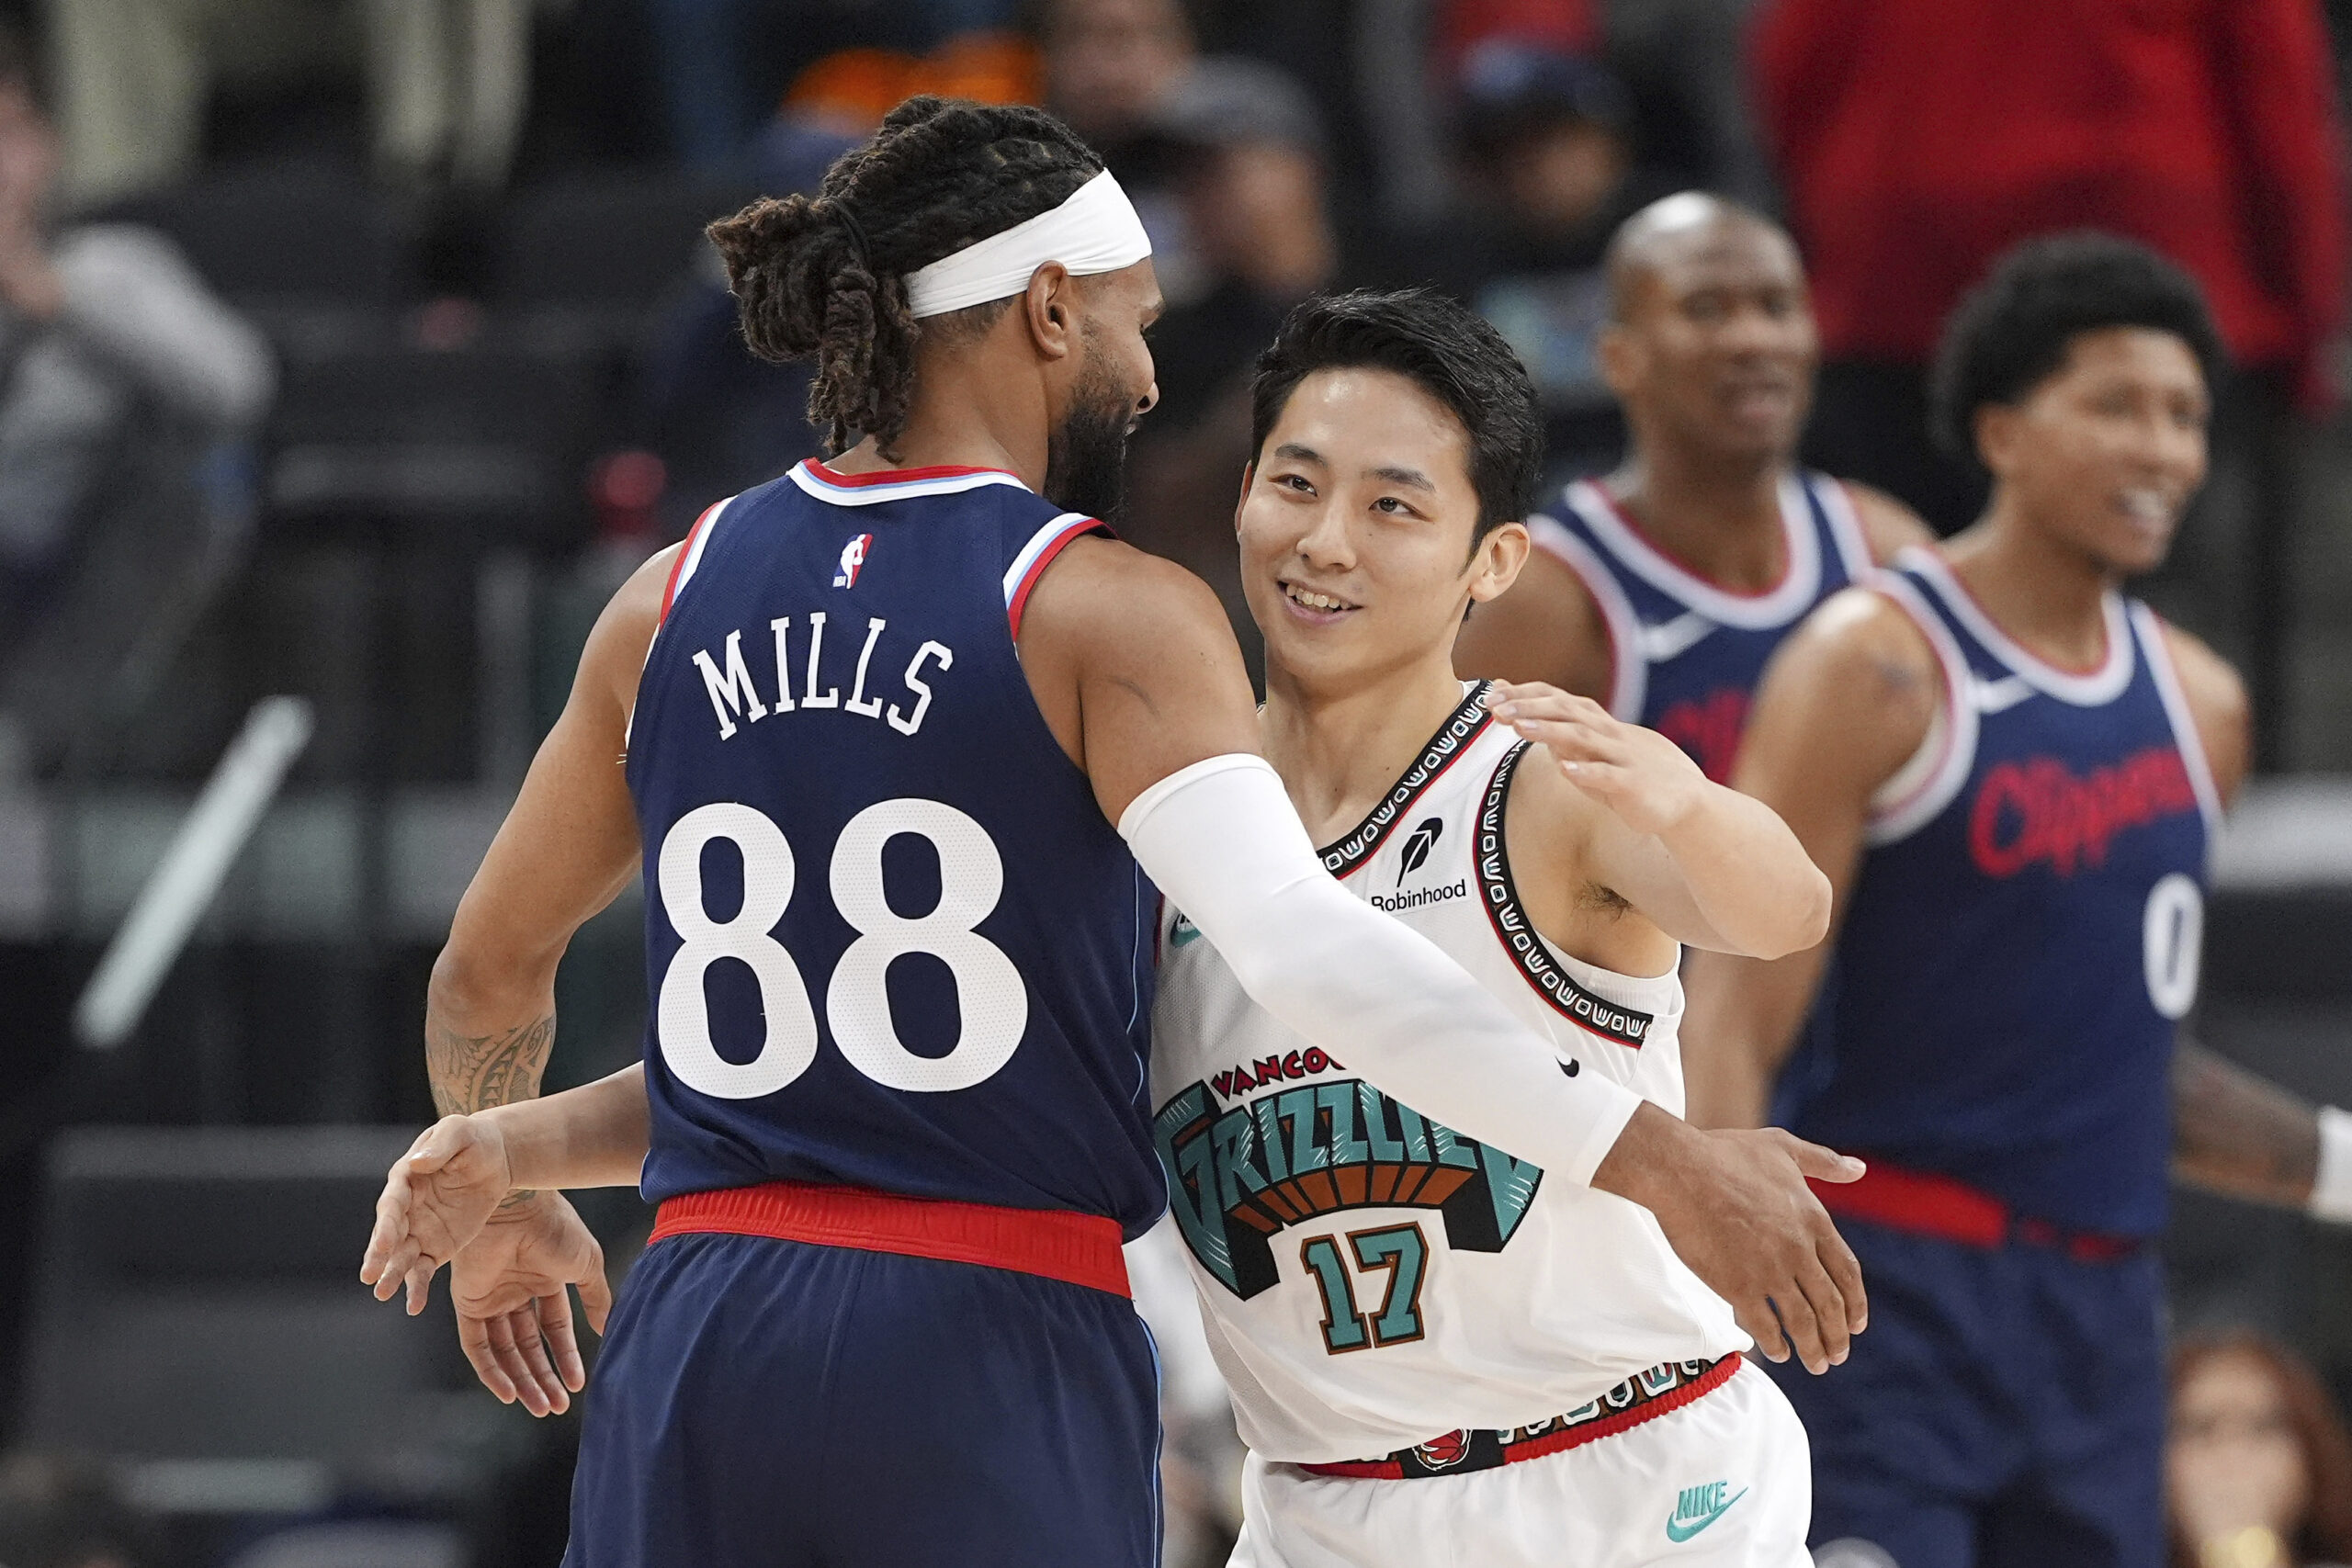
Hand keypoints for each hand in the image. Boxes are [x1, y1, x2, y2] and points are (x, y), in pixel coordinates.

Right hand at [362, 1113, 514, 1311]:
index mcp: (405, 1179)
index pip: (392, 1205)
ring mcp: (418, 1230)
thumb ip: (440, 1146)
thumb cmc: (473, 1140)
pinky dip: (417, 1287)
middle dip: (378, 1255)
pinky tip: (413, 1306)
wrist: (495, 1159)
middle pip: (388, 1235)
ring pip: (401, 1257)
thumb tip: (417, 1162)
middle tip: (369, 1276)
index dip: (387, 1224)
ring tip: (382, 1294)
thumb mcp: (460, 1132)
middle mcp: (405, 1208)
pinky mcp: (435, 1248)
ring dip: (392, 1275)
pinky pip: (422, 1270)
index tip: (384, 1243)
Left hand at [447, 1191, 612, 1415]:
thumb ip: (596, 1298)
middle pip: (528, 1346)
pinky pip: (477, 1346)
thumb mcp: (586, 1264)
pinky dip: (491, 1372)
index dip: (566, 1356)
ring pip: (505, 1351)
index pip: (554, 1329)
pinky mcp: (468, 1303)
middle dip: (543, 1377)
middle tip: (557, 1407)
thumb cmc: (556, 1227)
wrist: (519, 1206)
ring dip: (521, 1381)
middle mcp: (516, 1293)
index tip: (578, 1383)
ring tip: (540, 1406)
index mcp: (544, 1280)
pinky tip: (509, 1393)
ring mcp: (491, 1299)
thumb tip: (607, 1330)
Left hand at [1486, 682, 1707, 837]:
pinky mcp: (1633, 784)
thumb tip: (1523, 720)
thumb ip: (1560, 737)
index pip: (1556, 699)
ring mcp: (1620, 756)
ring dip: (1549, 730)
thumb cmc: (1631, 775)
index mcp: (1595, 725)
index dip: (1524, 695)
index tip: (1490, 696)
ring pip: (1582, 737)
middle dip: (1528, 706)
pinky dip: (1587, 771)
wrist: (1686, 800)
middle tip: (1494, 707)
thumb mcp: (1592, 754)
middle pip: (1565, 711)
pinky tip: (1565, 769)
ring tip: (1518, 727)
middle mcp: (1606, 734)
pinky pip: (1609, 775)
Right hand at [1594, 1102, 1867, 1373]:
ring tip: (1816, 1365)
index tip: (1856, 1325)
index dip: (1855, 1304)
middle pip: (1830, 1305)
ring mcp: (1769, 1271)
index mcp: (1814, 1220)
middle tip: (1837, 1355)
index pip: (1847, 1273)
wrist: (1680, 1170)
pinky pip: (1765, 1326)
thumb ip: (1824, 1162)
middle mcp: (1799, 1251)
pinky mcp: (1737, 1286)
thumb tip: (1860, 1169)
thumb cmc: (1726, 1153)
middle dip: (1837, 1336)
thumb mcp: (1782, 1147)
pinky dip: (1775, 1344)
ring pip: (1803, 1322)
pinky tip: (1776, 1352)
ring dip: (1813, 1349)